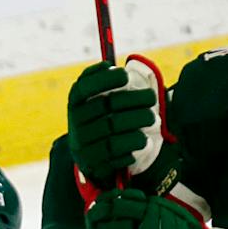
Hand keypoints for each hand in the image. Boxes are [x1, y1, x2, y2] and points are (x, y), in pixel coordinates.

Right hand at [66, 56, 175, 195]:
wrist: (89, 157)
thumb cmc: (100, 120)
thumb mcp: (98, 101)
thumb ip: (107, 83)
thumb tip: (122, 66)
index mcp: (75, 103)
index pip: (84, 87)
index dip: (104, 79)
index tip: (125, 75)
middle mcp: (75, 122)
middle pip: (106, 105)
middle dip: (135, 99)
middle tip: (152, 98)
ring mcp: (82, 144)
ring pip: (115, 127)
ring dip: (139, 121)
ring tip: (151, 119)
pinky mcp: (93, 162)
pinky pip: (118, 150)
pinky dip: (133, 142)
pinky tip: (141, 139)